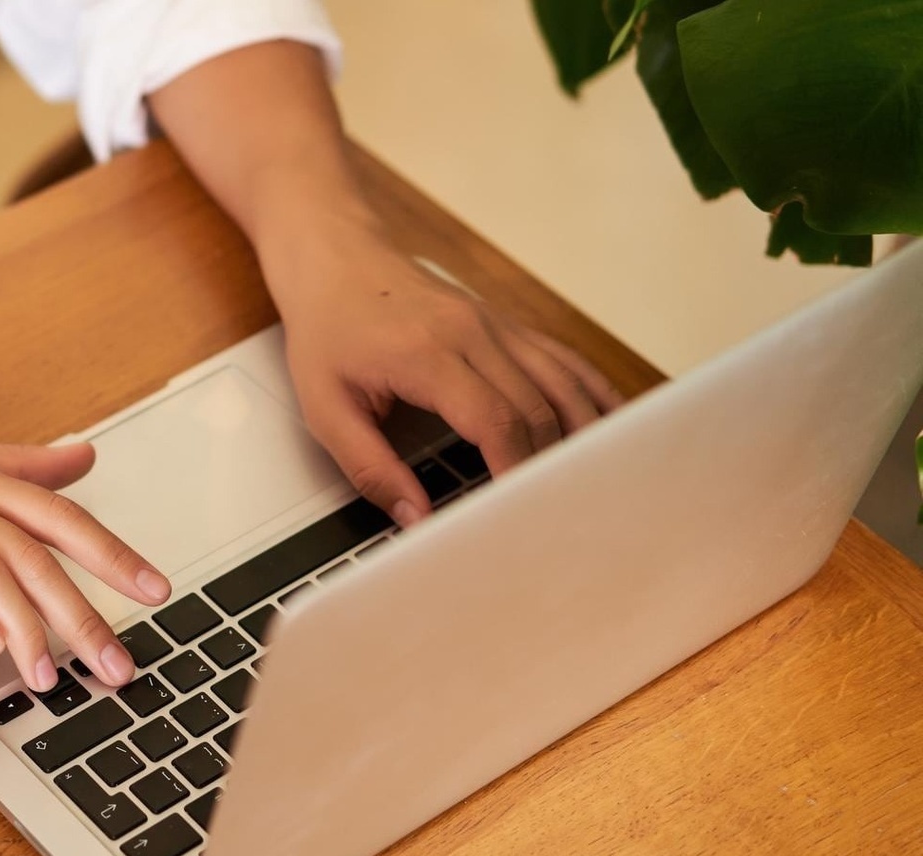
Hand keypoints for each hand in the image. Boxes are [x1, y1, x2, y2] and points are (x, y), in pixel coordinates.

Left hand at [264, 221, 624, 525]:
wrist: (336, 260)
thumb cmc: (328, 331)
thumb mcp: (324, 408)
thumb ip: (368, 467)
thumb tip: (414, 516)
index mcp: (428, 353)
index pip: (494, 419)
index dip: (515, 470)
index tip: (521, 513)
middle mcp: (473, 333)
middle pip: (536, 408)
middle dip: (548, 467)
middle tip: (554, 514)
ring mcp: (497, 325)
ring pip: (563, 383)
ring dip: (581, 435)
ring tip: (590, 483)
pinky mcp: (507, 325)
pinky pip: (565, 360)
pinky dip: (592, 394)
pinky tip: (610, 426)